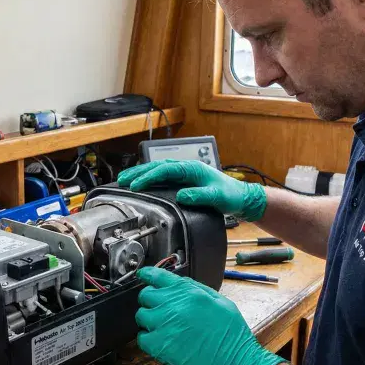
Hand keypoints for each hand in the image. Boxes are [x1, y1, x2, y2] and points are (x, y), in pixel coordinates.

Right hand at [117, 160, 266, 220]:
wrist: (241, 197)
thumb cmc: (231, 196)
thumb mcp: (217, 197)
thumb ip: (199, 196)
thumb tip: (181, 196)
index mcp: (193, 169)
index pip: (165, 170)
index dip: (149, 177)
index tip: (136, 185)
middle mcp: (187, 168)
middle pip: (158, 166)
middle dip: (138, 172)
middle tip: (122, 180)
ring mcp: (185, 173)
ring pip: (158, 170)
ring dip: (142, 174)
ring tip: (126, 180)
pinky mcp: (185, 180)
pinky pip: (163, 176)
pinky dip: (150, 178)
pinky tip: (142, 183)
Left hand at [135, 267, 284, 364]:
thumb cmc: (232, 336)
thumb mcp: (221, 302)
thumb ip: (197, 290)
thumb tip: (180, 283)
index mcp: (189, 292)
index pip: (157, 276)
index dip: (148, 274)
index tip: (143, 275)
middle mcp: (173, 305)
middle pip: (146, 295)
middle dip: (151, 300)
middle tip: (160, 310)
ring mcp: (164, 325)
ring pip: (141, 316)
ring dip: (149, 320)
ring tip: (163, 328)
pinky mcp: (159, 346)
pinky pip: (142, 338)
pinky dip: (148, 339)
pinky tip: (161, 342)